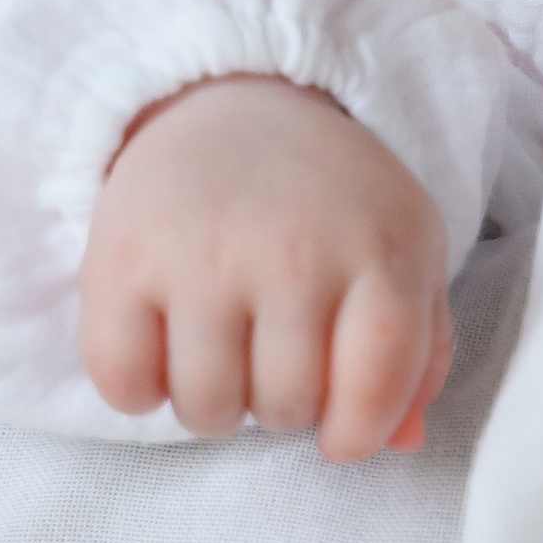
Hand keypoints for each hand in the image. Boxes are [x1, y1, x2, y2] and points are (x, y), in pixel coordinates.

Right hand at [79, 75, 452, 459]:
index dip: (359, 432)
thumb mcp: (403, 252)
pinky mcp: (122, 258)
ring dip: (215, 403)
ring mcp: (204, 254)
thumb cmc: (330, 198)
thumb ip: (419, 350)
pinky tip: (165, 347)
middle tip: (274, 356)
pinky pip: (125, 384)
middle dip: (283, 406)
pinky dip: (140, 389)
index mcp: (381, 249)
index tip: (340, 436)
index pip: (376, 384)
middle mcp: (295, 250)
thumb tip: (403, 442)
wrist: (235, 100)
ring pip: (207, 406)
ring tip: (223, 351)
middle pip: (285, 407)